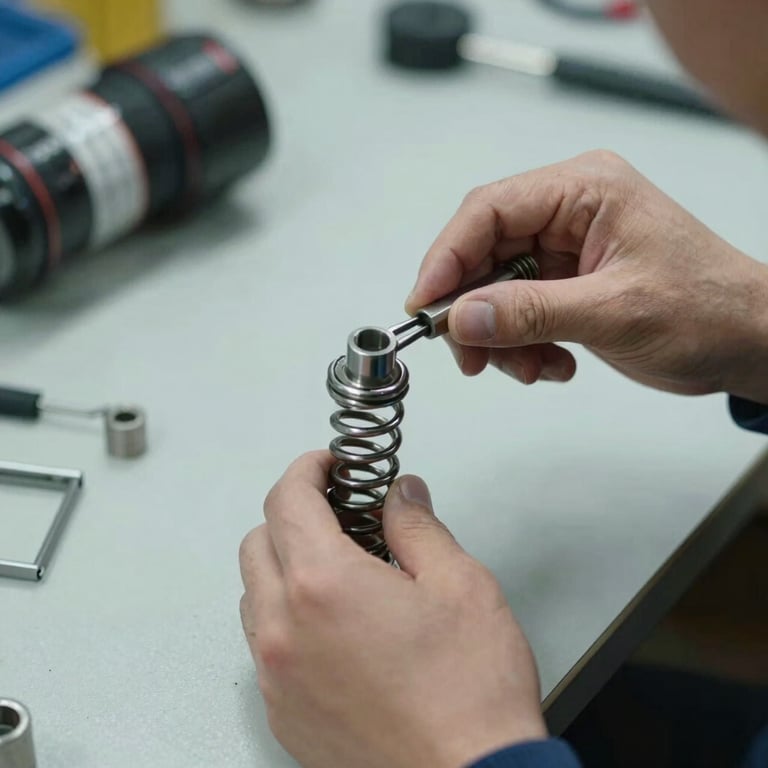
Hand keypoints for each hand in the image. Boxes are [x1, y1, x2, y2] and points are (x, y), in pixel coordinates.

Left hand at [239, 451, 545, 767]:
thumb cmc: (470, 695)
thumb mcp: (459, 585)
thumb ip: (418, 527)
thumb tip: (401, 496)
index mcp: (325, 584)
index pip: (286, 500)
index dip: (305, 470)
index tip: (325, 467)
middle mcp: (285, 630)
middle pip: (258, 543)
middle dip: (292, 516)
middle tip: (335, 513)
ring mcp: (278, 678)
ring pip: (254, 596)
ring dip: (284, 568)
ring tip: (336, 571)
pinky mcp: (284, 715)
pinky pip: (264, 648)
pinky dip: (285, 620)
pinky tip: (333, 627)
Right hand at [406, 151, 767, 404]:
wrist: (747, 343)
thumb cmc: (707, 310)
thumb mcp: (614, 312)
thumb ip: (531, 313)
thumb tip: (461, 317)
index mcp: (585, 190)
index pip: (489, 210)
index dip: (447, 257)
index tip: (424, 306)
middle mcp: (569, 212)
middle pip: (485, 252)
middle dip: (473, 310)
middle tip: (469, 356)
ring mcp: (566, 249)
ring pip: (496, 289)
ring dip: (500, 337)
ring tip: (530, 369)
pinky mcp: (566, 283)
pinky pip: (518, 312)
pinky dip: (522, 346)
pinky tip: (554, 365)